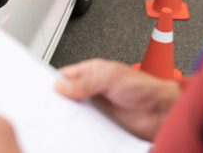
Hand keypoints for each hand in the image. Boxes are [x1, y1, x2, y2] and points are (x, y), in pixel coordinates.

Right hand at [55, 59, 180, 140]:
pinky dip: (79, 128)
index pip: (65, 75)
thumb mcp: (110, 77)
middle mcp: (91, 89)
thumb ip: (85, 82)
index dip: (53, 81)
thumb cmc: (141, 87)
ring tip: (59, 119)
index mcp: (90, 72)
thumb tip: (62, 85)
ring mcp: (95, 107)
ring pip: (74, 111)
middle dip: (58, 100)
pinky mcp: (101, 123)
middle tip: (48, 108)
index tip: (42, 89)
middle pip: (67, 95)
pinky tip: (74, 130)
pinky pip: (85, 126)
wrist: (161, 111)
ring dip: (68, 115)